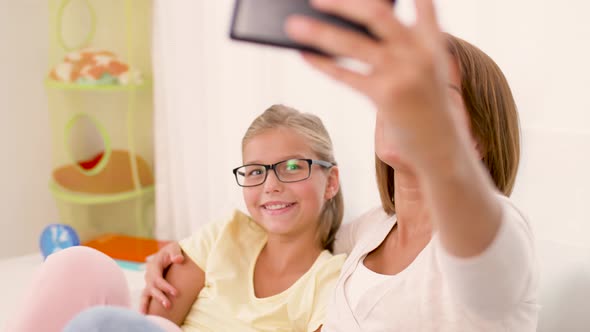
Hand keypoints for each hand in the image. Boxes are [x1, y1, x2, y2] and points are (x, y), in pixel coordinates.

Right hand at [139, 242, 183, 312]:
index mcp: (154, 266)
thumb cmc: (172, 251)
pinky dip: (143, 306)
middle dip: (160, 297)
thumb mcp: (174, 248)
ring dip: (148, 305)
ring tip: (151, 317)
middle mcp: (149, 275)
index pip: (158, 279)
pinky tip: (144, 316)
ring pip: (146, 294)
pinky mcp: (150, 287)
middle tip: (169, 305)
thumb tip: (178, 260)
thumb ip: (176, 253)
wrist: (168, 253)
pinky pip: (145, 297)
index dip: (166, 287)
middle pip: (152, 288)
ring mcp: (148, 282)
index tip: (176, 293)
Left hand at [286, 0, 467, 171]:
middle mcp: (419, 52)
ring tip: (293, 25)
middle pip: (377, 14)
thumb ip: (402, 46)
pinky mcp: (386, 97)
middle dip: (343, 3)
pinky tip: (305, 55)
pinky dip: (322, 64)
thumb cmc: (428, 105)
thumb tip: (353, 30)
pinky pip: (345, 75)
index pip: (423, 1)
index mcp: (432, 41)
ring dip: (319, 32)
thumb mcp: (427, 70)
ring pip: (353, 45)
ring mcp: (403, 74)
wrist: (442, 146)